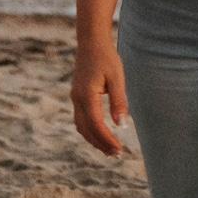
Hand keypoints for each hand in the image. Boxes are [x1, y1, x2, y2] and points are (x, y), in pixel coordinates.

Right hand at [71, 39, 130, 154]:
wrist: (91, 43)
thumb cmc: (106, 58)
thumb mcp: (117, 78)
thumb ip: (119, 101)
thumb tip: (122, 125)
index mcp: (87, 96)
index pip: (96, 124)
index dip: (107, 139)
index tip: (119, 149)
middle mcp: (77, 100)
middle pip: (87, 130)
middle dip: (100, 144)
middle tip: (116, 154)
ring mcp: (75, 99)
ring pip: (81, 127)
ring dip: (94, 140)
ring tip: (109, 149)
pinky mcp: (77, 97)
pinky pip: (81, 120)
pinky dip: (90, 131)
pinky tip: (100, 134)